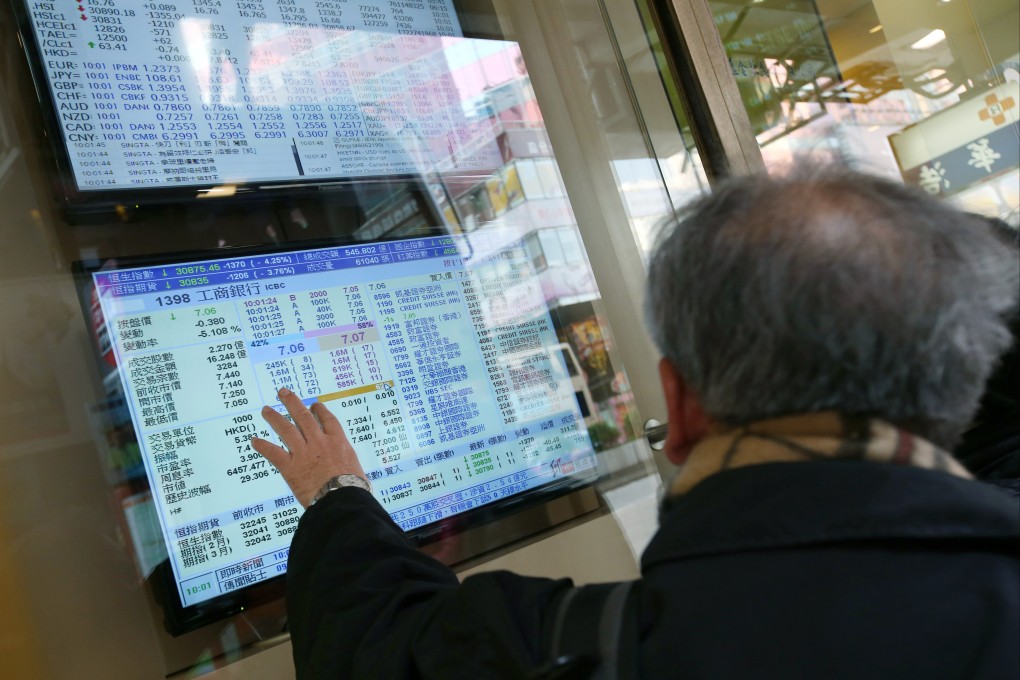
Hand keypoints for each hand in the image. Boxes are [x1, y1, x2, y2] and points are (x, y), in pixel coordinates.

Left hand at [251, 387, 367, 507]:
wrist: (340, 498)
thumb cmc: (353, 486)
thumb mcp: (355, 468)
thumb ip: (347, 463)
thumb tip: (351, 471)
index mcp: (337, 441)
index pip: (327, 420)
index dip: (319, 410)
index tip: (314, 405)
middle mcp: (319, 442)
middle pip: (304, 417)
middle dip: (292, 403)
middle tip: (283, 393)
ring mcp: (303, 453)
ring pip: (286, 429)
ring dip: (275, 418)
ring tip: (266, 409)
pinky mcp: (290, 467)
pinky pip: (273, 453)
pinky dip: (263, 446)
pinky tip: (254, 441)